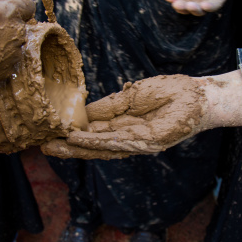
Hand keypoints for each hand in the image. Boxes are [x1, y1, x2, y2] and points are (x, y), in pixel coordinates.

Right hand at [65, 75, 209, 152]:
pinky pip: (116, 141)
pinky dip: (94, 141)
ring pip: (101, 147)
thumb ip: (107, 107)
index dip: (73, 134)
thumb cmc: (168, 93)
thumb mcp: (131, 96)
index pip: (94, 133)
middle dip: (69, 147)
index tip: (51, 134)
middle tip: (44, 147)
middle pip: (94, 145)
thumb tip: (82, 114)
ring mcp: (136, 142)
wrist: (197, 96)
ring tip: (53, 146)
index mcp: (123, 125)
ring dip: (76, 148)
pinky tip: (76, 139)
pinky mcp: (147, 142)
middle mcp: (127, 137)